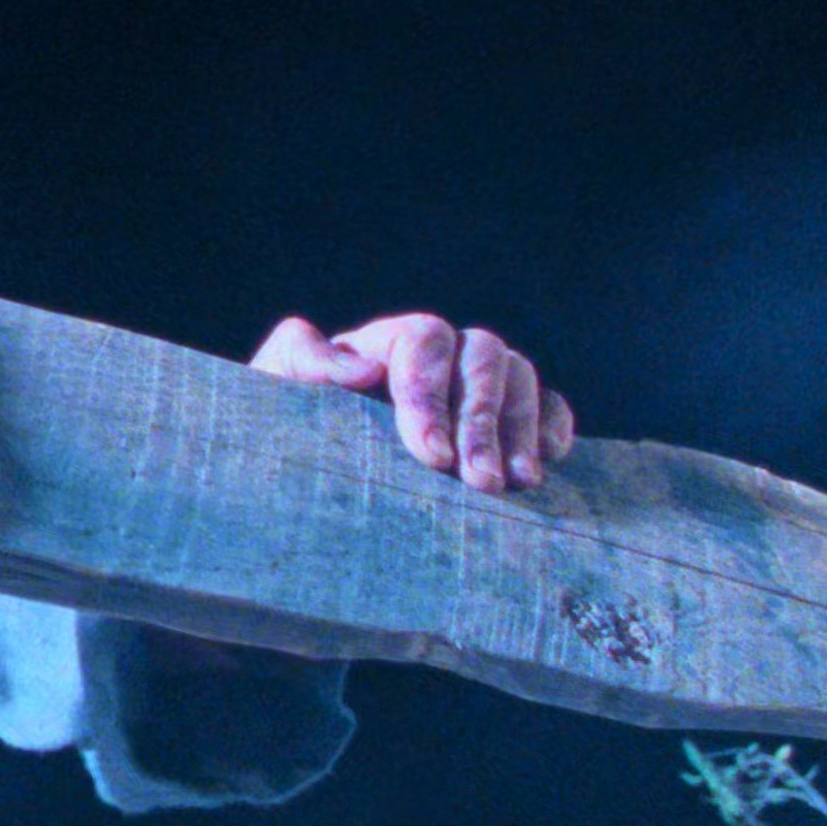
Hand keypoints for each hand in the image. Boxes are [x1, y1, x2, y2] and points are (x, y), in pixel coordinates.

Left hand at [249, 313, 574, 495]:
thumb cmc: (285, 430)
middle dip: (482, 421)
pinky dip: (552, 427)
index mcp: (382, 344)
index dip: (431, 393)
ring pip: (518, 376)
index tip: (431, 456)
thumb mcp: (274, 389)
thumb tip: (364, 369)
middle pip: (480, 358)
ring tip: (516, 483)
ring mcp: (473, 383)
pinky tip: (548, 464)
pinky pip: (546, 404)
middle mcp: (436, 355)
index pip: (422, 341)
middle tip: (480, 482)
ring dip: (520, 428)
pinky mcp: (505, 417)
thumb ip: (304, 362)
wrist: (300, 471)